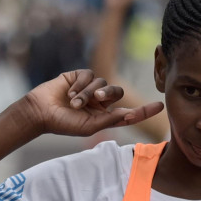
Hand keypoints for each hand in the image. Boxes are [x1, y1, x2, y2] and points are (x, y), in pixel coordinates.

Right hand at [18, 69, 163, 137]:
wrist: (40, 112)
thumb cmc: (63, 124)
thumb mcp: (89, 126)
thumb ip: (110, 119)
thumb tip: (129, 115)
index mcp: (105, 116)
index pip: (129, 112)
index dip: (144, 110)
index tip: (160, 106)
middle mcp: (100, 101)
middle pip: (116, 91)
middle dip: (108, 94)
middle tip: (98, 99)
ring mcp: (90, 88)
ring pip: (102, 82)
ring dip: (88, 93)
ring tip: (74, 103)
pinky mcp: (79, 76)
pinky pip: (89, 74)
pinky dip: (81, 84)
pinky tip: (70, 93)